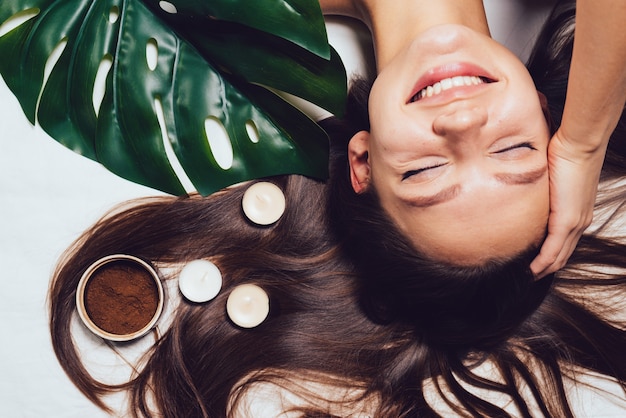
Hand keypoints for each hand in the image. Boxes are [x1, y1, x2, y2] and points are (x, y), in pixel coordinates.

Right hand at [530, 129, 605, 278]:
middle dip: (546, 269)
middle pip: (563, 255)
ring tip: (527, 276)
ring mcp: (575, 222)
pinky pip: (552, 249)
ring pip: (559, 256)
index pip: (565, 243)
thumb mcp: (554, 175)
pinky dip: (542, 263)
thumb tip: (526, 186)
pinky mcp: (566, 220)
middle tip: (529, 277)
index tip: (535, 264)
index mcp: (579, 212)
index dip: (552, 257)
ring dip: (543, 269)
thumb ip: (543, 187)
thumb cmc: (567, 152)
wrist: (580, 144)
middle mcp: (580, 221)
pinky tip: (531, 270)